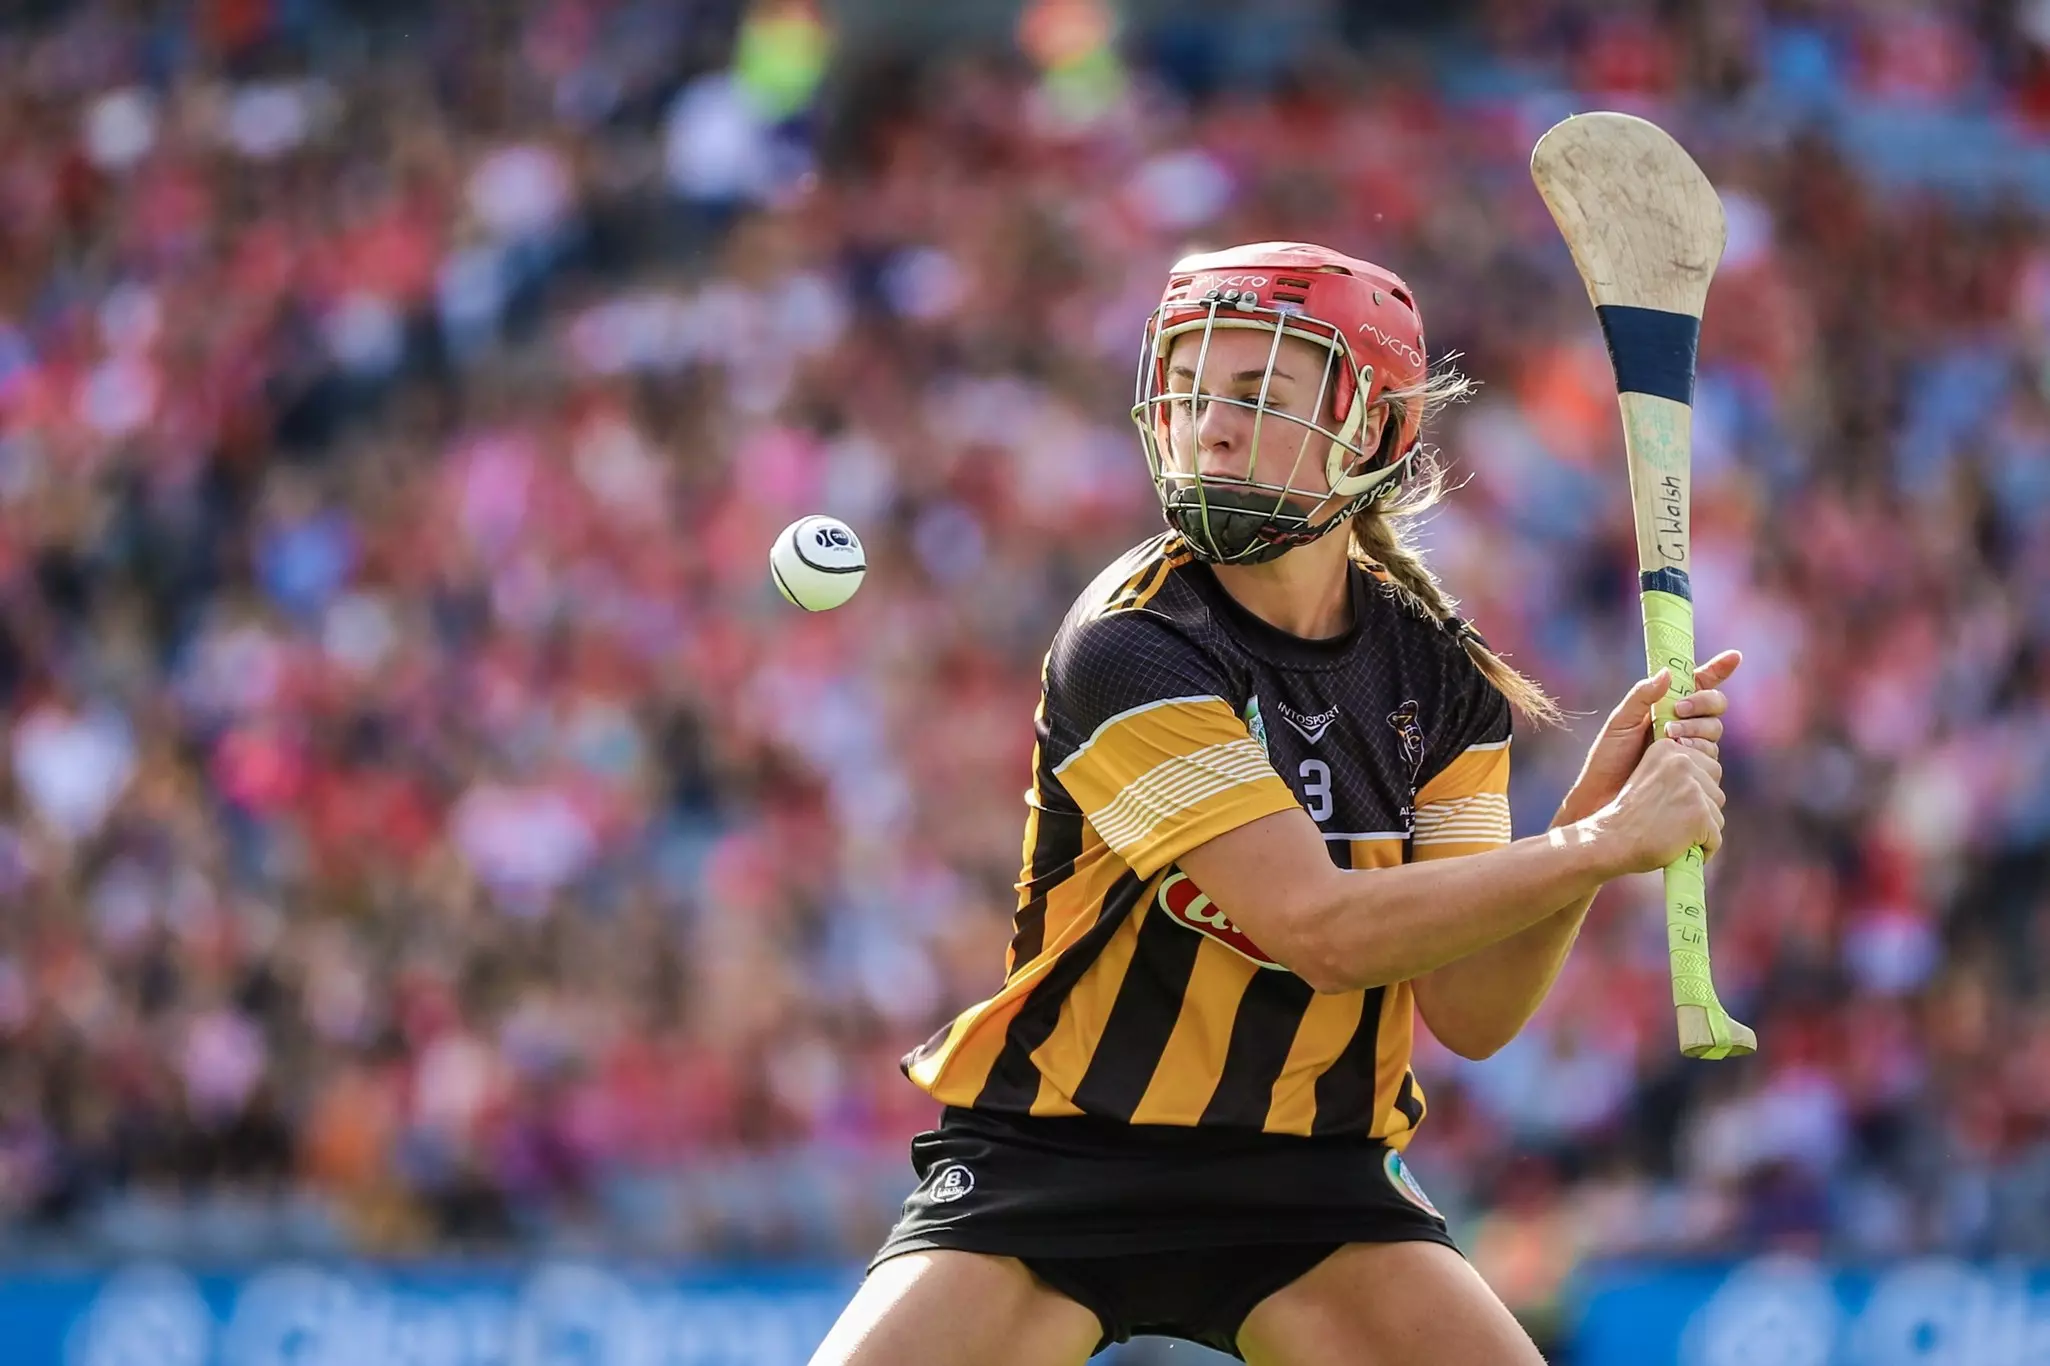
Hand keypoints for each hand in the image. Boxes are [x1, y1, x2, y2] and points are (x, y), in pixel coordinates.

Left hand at [1554, 650, 1740, 827]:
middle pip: (1714, 707)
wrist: (1604, 798)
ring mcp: (1691, 750)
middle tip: (1678, 711)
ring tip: (1669, 739)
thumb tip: (1668, 674)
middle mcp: (1684, 726)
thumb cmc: (1608, 759)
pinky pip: (1711, 761)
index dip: (1719, 670)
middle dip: (1702, 704)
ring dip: (1696, 730)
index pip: (1698, 684)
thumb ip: (1641, 697)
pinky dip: (1698, 754)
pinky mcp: (1696, 774)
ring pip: (1714, 733)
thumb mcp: (1620, 723)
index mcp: (1666, 708)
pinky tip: (1680, 756)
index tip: (1734, 657)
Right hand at [1578, 738, 1725, 876]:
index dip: (1692, 794)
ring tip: (1672, 834)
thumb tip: (1709, 780)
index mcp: (1667, 748)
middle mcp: (1682, 761)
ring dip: (1701, 830)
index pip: (1707, 768)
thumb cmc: (1628, 817)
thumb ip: (1678, 772)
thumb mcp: (1651, 778)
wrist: (1611, 840)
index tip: (1667, 804)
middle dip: (1701, 810)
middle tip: (1671, 820)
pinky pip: (1715, 838)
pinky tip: (1678, 848)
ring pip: (1717, 815)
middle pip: (1716, 790)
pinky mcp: (1700, 813)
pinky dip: (1702, 849)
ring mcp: (1692, 788)